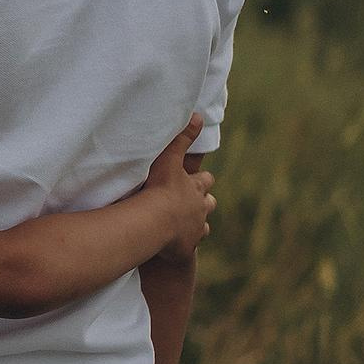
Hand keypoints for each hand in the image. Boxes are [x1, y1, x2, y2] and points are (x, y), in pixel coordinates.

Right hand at [136, 113, 215, 260]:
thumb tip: (199, 116)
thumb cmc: (159, 188)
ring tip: (188, 225)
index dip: (202, 179)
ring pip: (203, 226)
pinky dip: (186, 244)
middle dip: (204, 201)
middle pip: (208, 203)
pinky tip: (179, 246)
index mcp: (196, 188)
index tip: (199, 179)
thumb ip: (183, 137)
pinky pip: (190, 247)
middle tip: (196, 202)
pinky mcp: (187, 248)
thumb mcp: (170, 158)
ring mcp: (195, 229)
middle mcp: (200, 208)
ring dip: (197, 223)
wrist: (155, 221)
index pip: (205, 180)